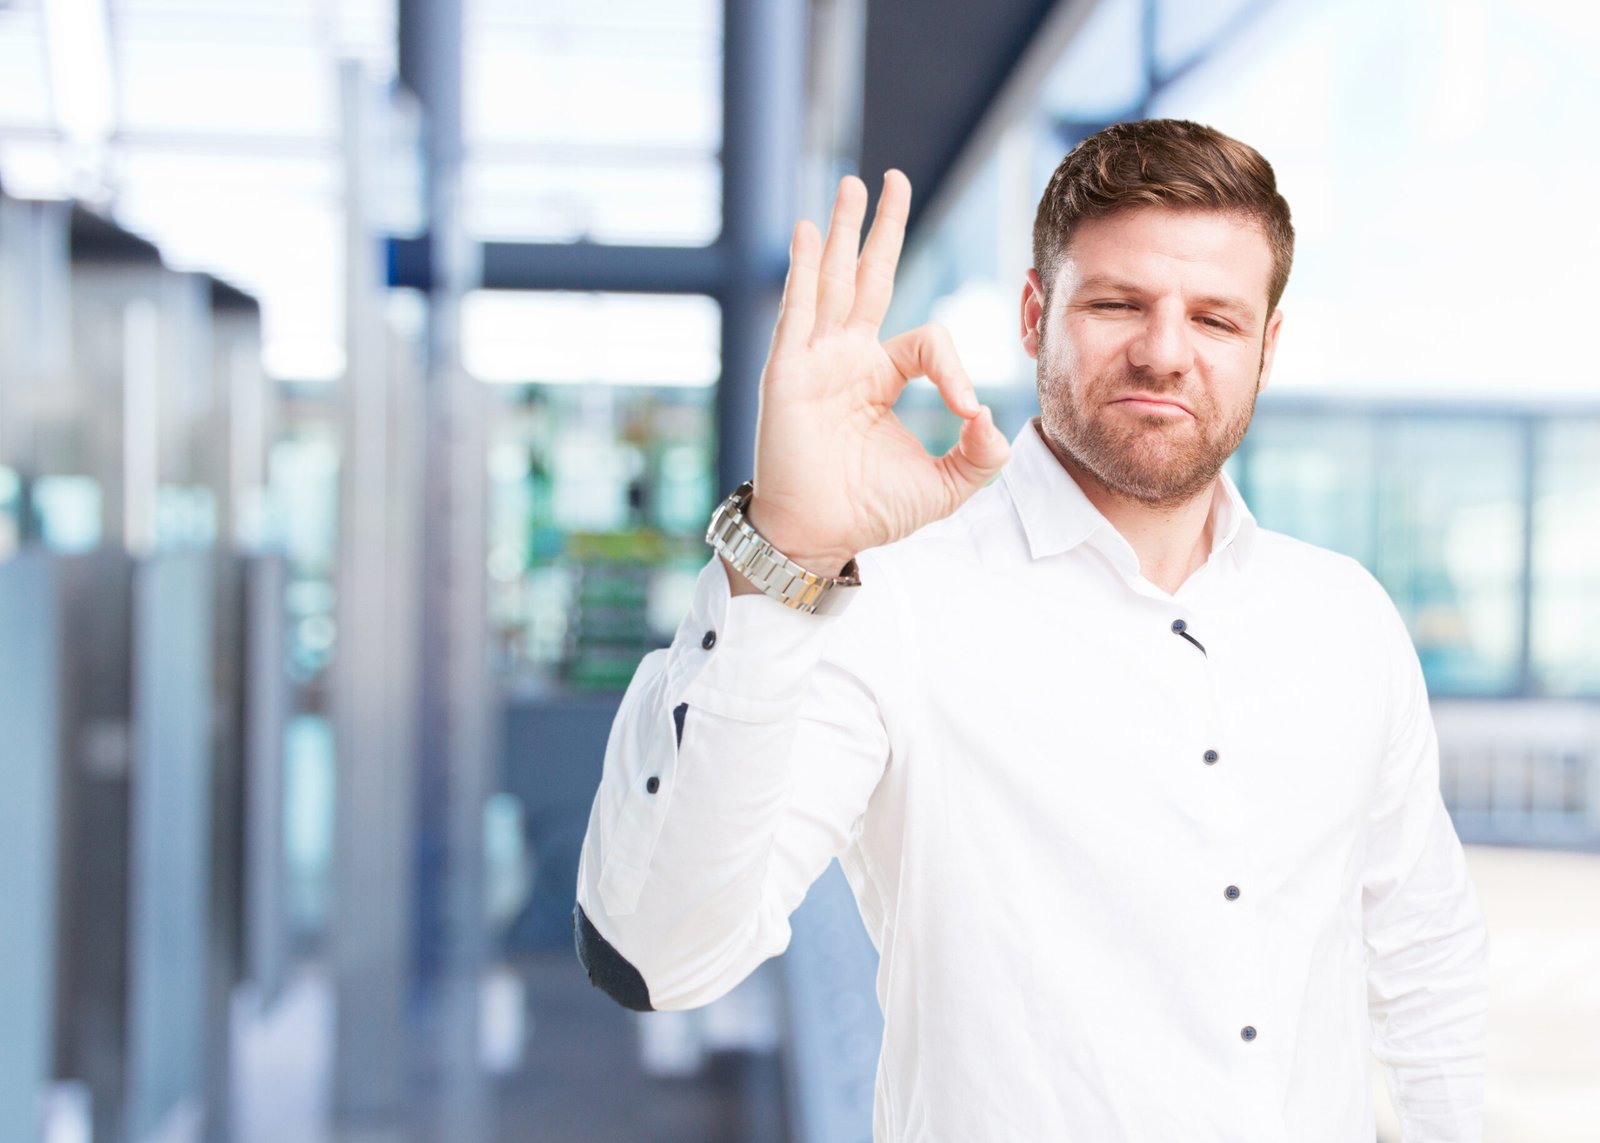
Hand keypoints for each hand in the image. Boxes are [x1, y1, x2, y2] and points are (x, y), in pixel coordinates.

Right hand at [739, 171, 1011, 582]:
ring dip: (842, 232)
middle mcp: (845, 360)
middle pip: (868, 278)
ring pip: (834, 282)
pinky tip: (811, 231)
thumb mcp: (945, 486)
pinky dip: (805, 270)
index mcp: (879, 378)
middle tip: (891, 179)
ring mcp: (814, 361)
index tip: (967, 414)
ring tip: (851, 186)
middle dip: (881, 228)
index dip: (955, 370)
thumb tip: (993, 418)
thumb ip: (979, 456)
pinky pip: (800, 312)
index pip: (927, 341)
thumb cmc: (871, 512)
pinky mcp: (789, 372)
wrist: (821, 537)